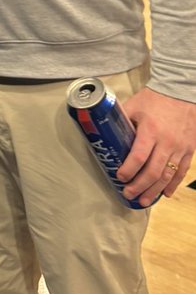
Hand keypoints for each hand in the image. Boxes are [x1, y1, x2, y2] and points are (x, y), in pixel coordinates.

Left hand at [116, 87, 195, 204]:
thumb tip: (106, 133)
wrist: (180, 93)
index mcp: (151, 130)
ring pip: (168, 175)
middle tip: (128, 194)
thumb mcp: (134, 106)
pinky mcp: (189, 150)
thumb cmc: (154, 99)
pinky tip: (166, 194)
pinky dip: (173, 185)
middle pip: (153, 171)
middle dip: (139, 186)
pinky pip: (182, 171)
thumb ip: (123, 120)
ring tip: (144, 201)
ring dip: (155, 190)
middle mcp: (167, 142)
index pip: (139, 156)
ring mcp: (180, 148)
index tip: (119, 177)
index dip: (129, 170)